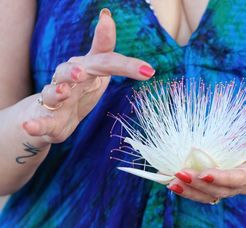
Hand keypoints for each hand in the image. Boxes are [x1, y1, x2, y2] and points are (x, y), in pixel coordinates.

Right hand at [22, 9, 154, 144]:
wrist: (53, 117)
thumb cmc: (80, 90)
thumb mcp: (97, 71)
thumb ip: (109, 55)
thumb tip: (108, 17)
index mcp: (84, 68)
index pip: (105, 62)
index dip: (125, 65)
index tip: (147, 70)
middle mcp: (66, 80)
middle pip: (70, 71)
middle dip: (75, 70)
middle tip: (82, 71)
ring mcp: (55, 99)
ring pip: (52, 93)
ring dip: (56, 91)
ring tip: (63, 92)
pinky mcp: (46, 120)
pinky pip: (39, 122)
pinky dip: (34, 124)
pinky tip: (30, 125)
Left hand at [167, 126, 245, 203]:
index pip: (236, 180)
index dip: (220, 179)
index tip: (202, 172)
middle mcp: (241, 183)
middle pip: (217, 190)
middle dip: (197, 185)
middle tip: (178, 174)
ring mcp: (229, 184)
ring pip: (208, 194)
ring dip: (189, 190)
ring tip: (170, 182)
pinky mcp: (220, 180)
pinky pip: (203, 189)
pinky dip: (188, 187)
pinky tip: (172, 180)